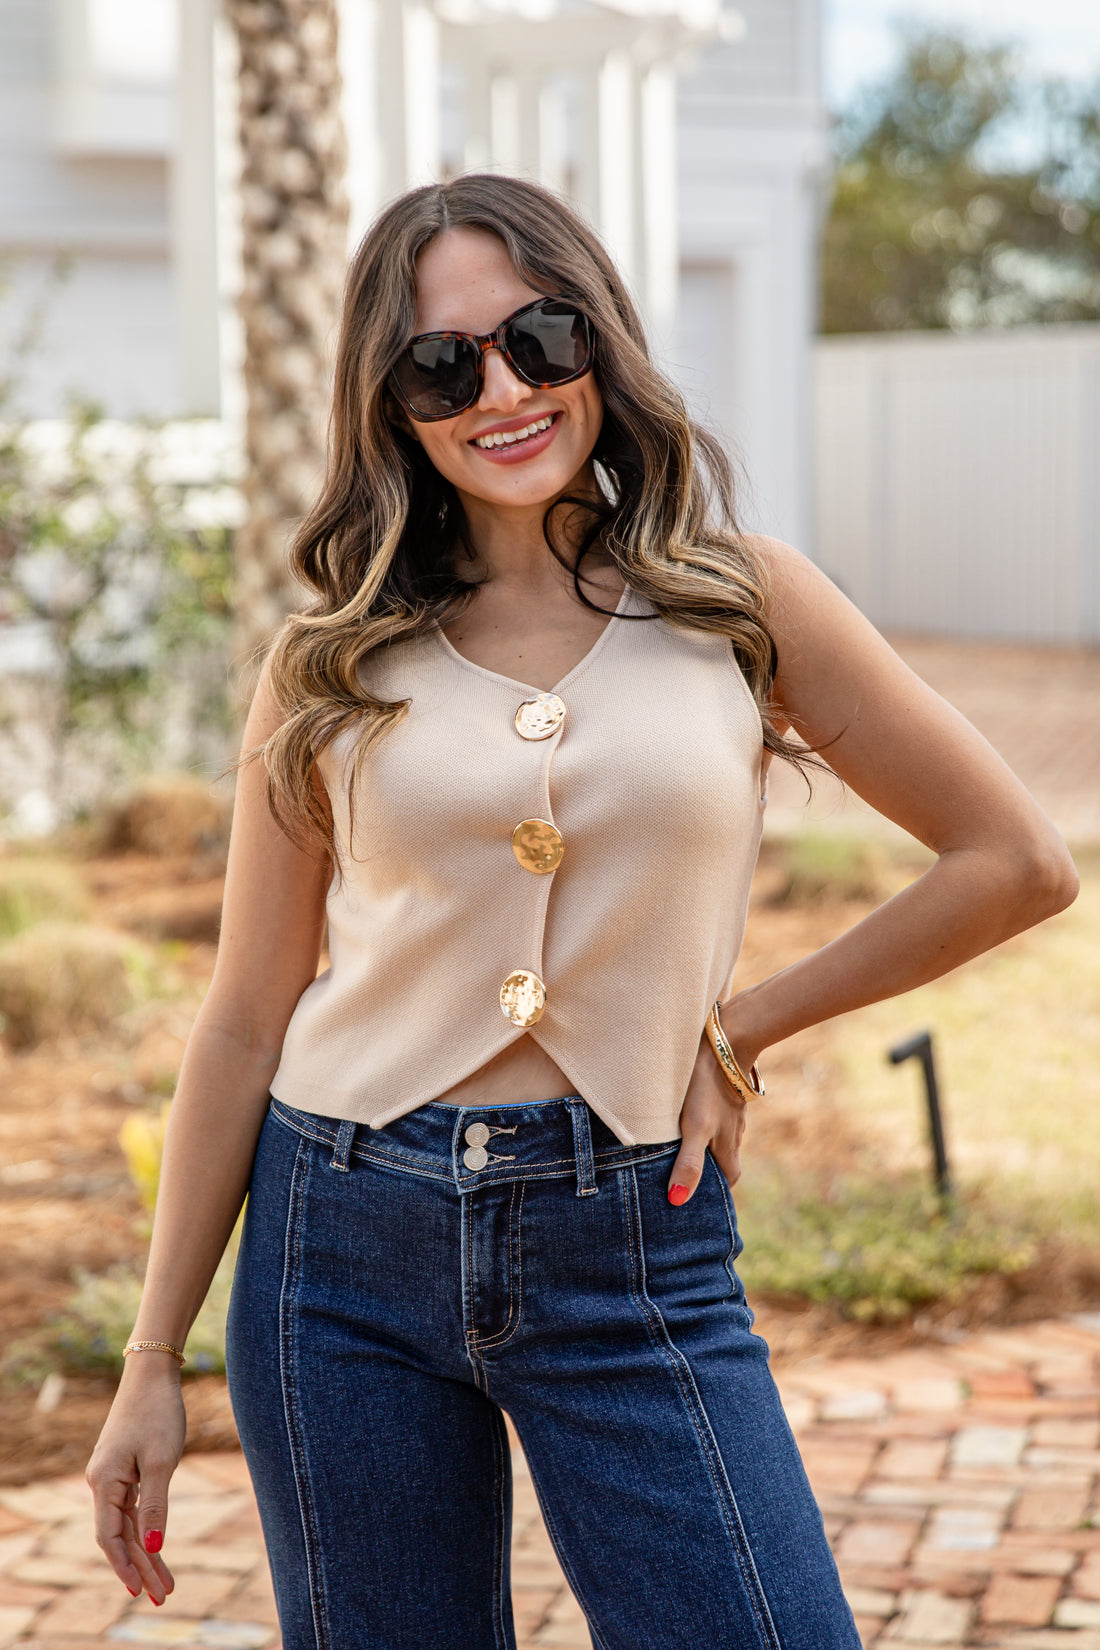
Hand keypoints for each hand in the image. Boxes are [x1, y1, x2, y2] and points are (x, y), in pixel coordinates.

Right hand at [86, 1359, 184, 1603]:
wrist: (153, 1374)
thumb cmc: (158, 1412)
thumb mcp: (162, 1461)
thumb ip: (155, 1506)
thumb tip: (152, 1547)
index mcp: (104, 1481)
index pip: (109, 1536)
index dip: (124, 1565)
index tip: (139, 1592)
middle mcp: (102, 1481)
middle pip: (120, 1535)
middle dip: (142, 1566)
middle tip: (163, 1596)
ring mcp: (112, 1475)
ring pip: (127, 1524)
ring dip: (147, 1551)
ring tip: (166, 1582)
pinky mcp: (125, 1468)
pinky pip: (133, 1507)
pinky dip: (146, 1528)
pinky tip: (155, 1547)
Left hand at [667, 1007, 758, 1203]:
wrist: (726, 1041)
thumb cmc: (708, 1087)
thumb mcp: (696, 1128)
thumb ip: (689, 1163)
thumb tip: (678, 1200)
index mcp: (729, 1145)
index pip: (730, 1177)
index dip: (719, 1191)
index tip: (702, 1199)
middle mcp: (734, 1130)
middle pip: (725, 1157)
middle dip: (710, 1169)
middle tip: (687, 1175)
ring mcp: (731, 1109)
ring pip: (721, 1134)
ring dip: (706, 1144)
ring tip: (681, 1147)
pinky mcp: (724, 1089)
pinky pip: (716, 1113)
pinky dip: (705, 1120)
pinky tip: (689, 1113)